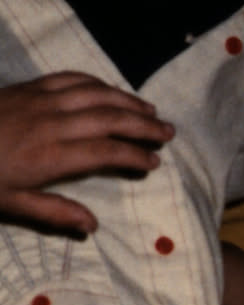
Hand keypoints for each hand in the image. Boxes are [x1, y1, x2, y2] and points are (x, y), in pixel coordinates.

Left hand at [0, 72, 173, 232]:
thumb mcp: (10, 204)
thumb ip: (53, 212)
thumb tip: (92, 227)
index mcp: (51, 156)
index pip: (106, 152)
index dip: (134, 155)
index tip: (153, 162)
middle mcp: (53, 123)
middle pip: (110, 118)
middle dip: (143, 124)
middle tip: (168, 133)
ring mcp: (42, 100)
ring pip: (96, 94)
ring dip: (127, 101)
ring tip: (150, 110)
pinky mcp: (30, 87)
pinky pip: (72, 78)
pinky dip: (98, 83)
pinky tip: (111, 90)